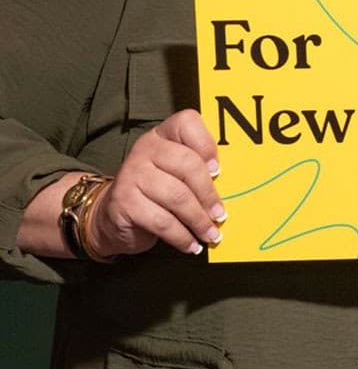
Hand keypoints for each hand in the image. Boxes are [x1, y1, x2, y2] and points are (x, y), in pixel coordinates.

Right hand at [86, 110, 222, 257]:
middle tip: (220, 214)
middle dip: (209, 194)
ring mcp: (131, 174)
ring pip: (177, 197)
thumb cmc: (157, 192)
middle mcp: (145, 149)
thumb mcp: (176, 174)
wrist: (112, 216)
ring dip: (199, 220)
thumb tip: (234, 187)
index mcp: (163, 134)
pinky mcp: (123, 202)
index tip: (219, 170)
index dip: (207, 144)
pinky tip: (191, 245)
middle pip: (187, 165)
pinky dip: (182, 237)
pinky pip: (162, 221)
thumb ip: (198, 170)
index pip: (187, 123)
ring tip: (211, 234)